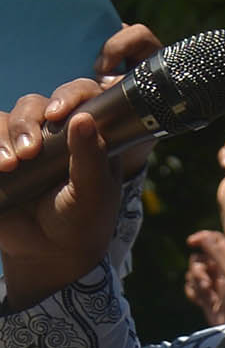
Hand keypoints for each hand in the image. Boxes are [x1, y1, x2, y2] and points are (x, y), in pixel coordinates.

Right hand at [0, 25, 160, 313]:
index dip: (72, 95)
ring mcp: (23, 141)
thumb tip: (84, 118)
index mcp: (88, 131)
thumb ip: (90, 158)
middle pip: (37, 103)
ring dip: (9, 134)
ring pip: (9, 117)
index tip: (63, 114)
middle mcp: (55, 130)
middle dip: (31, 122)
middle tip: (33, 151)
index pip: (81, 95)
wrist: (49, 252)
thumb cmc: (82, 219)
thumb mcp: (92, 191)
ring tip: (12, 164)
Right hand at [183, 233, 224, 327]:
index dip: (202, 238)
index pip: (214, 239)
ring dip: (197, 284)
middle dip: (198, 270)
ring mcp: (212, 282)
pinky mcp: (205, 295)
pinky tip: (205, 301)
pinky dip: (194, 293)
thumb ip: (215, 252)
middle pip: (198, 258)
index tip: (191, 242)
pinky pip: (189, 288)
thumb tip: (202, 236)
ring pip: (191, 273)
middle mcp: (221, 268)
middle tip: (206, 283)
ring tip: (209, 294)